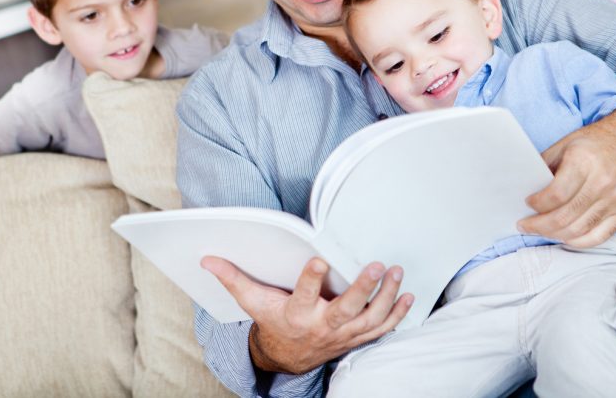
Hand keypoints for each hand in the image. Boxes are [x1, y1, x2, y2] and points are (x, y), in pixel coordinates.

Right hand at [201, 256, 413, 374]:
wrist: (288, 357)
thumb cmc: (272, 321)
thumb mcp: (251, 302)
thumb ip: (232, 278)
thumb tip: (207, 258)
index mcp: (296, 315)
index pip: (303, 296)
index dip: (311, 279)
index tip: (319, 260)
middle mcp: (322, 326)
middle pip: (346, 310)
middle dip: (362, 289)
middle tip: (376, 265)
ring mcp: (343, 334)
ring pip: (369, 318)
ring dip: (386, 297)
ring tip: (395, 272)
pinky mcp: (357, 337)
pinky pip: (381, 329)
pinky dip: (397, 314)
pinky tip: (408, 295)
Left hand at [519, 121, 615, 247]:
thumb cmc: (595, 142)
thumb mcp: (565, 144)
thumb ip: (545, 164)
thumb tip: (525, 185)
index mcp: (584, 162)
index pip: (556, 195)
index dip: (538, 204)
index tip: (527, 203)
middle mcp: (602, 182)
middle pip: (566, 216)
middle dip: (540, 225)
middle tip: (525, 225)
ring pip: (580, 230)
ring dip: (555, 234)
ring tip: (540, 230)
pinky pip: (599, 237)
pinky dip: (578, 241)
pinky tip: (564, 236)